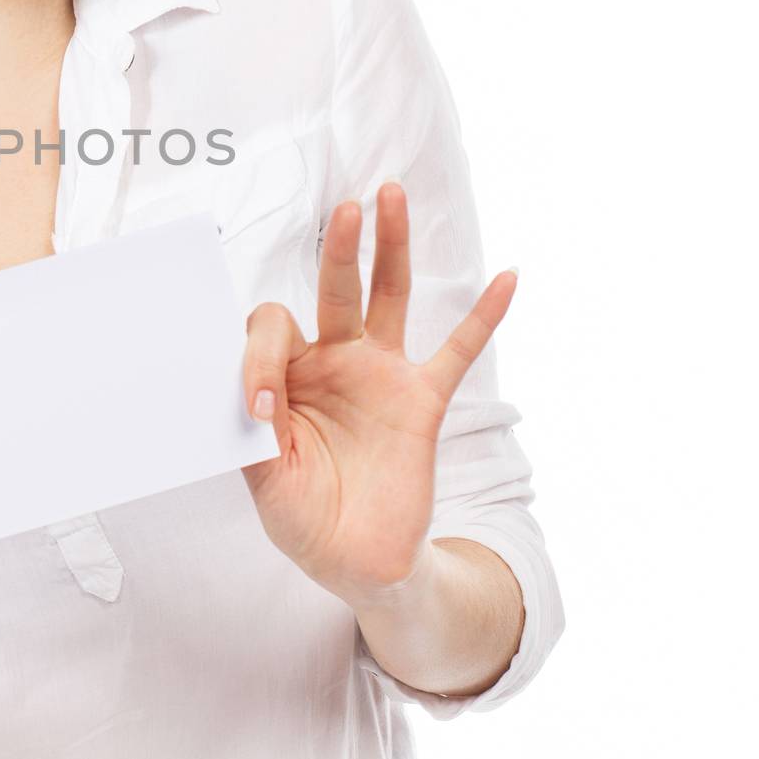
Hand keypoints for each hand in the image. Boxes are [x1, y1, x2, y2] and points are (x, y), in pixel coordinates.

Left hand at [239, 182, 516, 609]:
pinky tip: (507, 278)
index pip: (273, 329)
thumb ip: (255, 433)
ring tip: (390, 195)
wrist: (354, 562)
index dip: (261, 357)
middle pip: (335, 288)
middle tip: (343, 209)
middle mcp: (332, 360)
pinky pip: (457, 352)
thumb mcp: (264, 476)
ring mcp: (379, 375)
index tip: (260, 408)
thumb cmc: (301, 514)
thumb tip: (251, 395)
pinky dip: (483, 316)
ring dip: (390, 248)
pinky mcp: (421, 401)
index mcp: (286, 373)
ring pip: (388, 297)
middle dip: (338, 249)